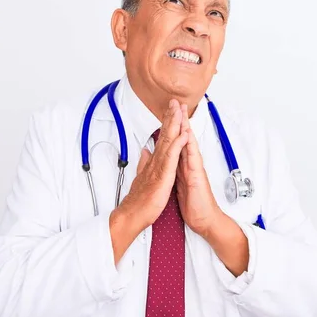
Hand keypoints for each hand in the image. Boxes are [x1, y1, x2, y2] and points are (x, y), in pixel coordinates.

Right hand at [116, 99, 188, 229]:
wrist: (133, 215)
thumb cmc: (140, 199)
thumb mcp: (143, 177)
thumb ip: (144, 162)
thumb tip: (145, 150)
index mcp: (154, 161)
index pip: (162, 138)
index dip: (167, 122)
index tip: (171, 109)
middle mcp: (156, 160)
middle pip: (164, 134)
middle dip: (170, 117)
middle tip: (175, 101)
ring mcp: (159, 167)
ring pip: (168, 141)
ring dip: (174, 124)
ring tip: (179, 110)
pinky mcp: (162, 176)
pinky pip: (171, 157)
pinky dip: (177, 144)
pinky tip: (183, 134)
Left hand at [176, 104, 220, 237]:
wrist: (203, 219)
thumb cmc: (193, 203)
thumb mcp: (177, 183)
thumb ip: (172, 169)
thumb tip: (165, 160)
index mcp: (183, 164)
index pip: (176, 141)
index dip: (172, 126)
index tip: (167, 111)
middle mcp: (190, 163)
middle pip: (184, 137)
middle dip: (180, 120)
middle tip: (176, 102)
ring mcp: (195, 168)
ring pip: (189, 143)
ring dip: (186, 126)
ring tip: (183, 111)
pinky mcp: (197, 175)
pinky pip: (193, 157)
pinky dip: (190, 145)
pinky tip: (188, 134)